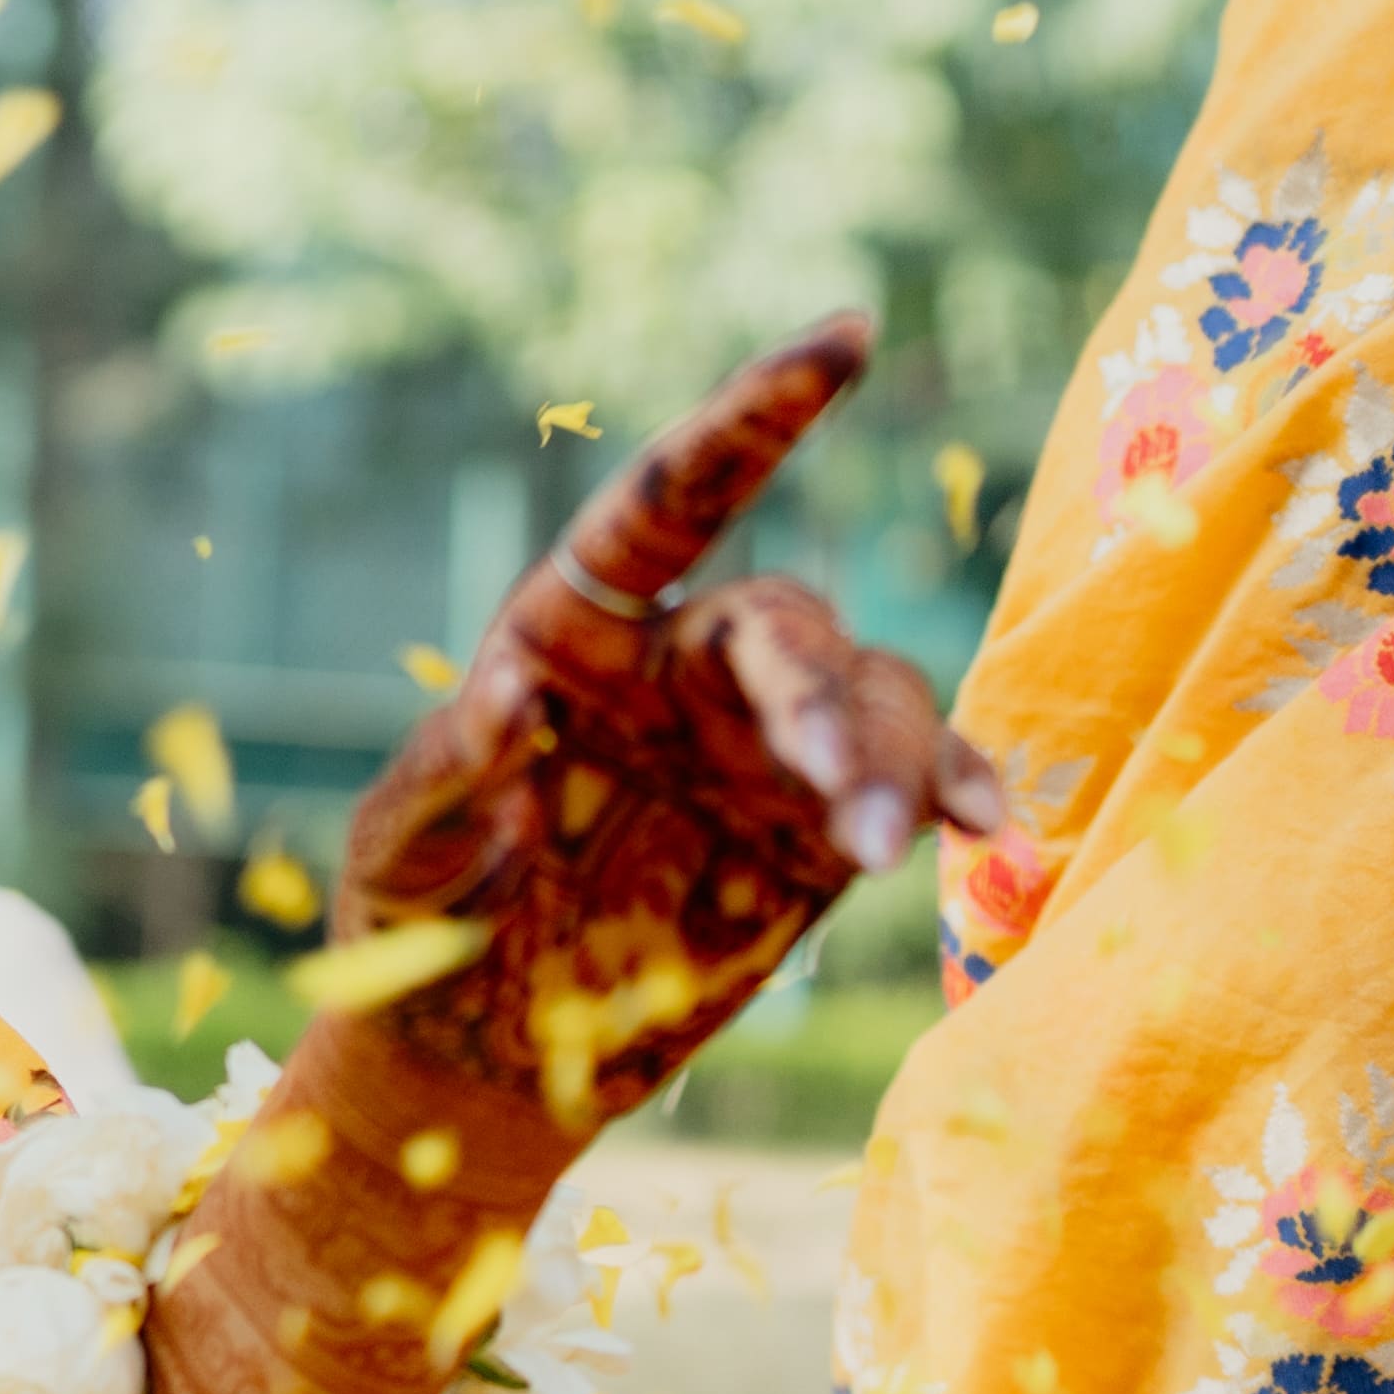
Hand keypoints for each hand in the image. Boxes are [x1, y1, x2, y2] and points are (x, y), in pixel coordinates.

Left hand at [338, 314, 1009, 1132]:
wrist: (475, 1057)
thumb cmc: (412, 930)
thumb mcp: (402, 847)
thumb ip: (448, 771)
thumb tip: (503, 693)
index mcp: (570, 637)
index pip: (670, 500)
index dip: (754, 416)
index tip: (844, 336)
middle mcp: (679, 670)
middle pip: (784, 626)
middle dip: (819, 694)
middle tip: (833, 792)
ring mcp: (760, 749)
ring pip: (869, 698)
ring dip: (889, 761)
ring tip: (869, 851)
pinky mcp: (817, 835)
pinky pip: (917, 782)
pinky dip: (959, 793)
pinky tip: (991, 833)